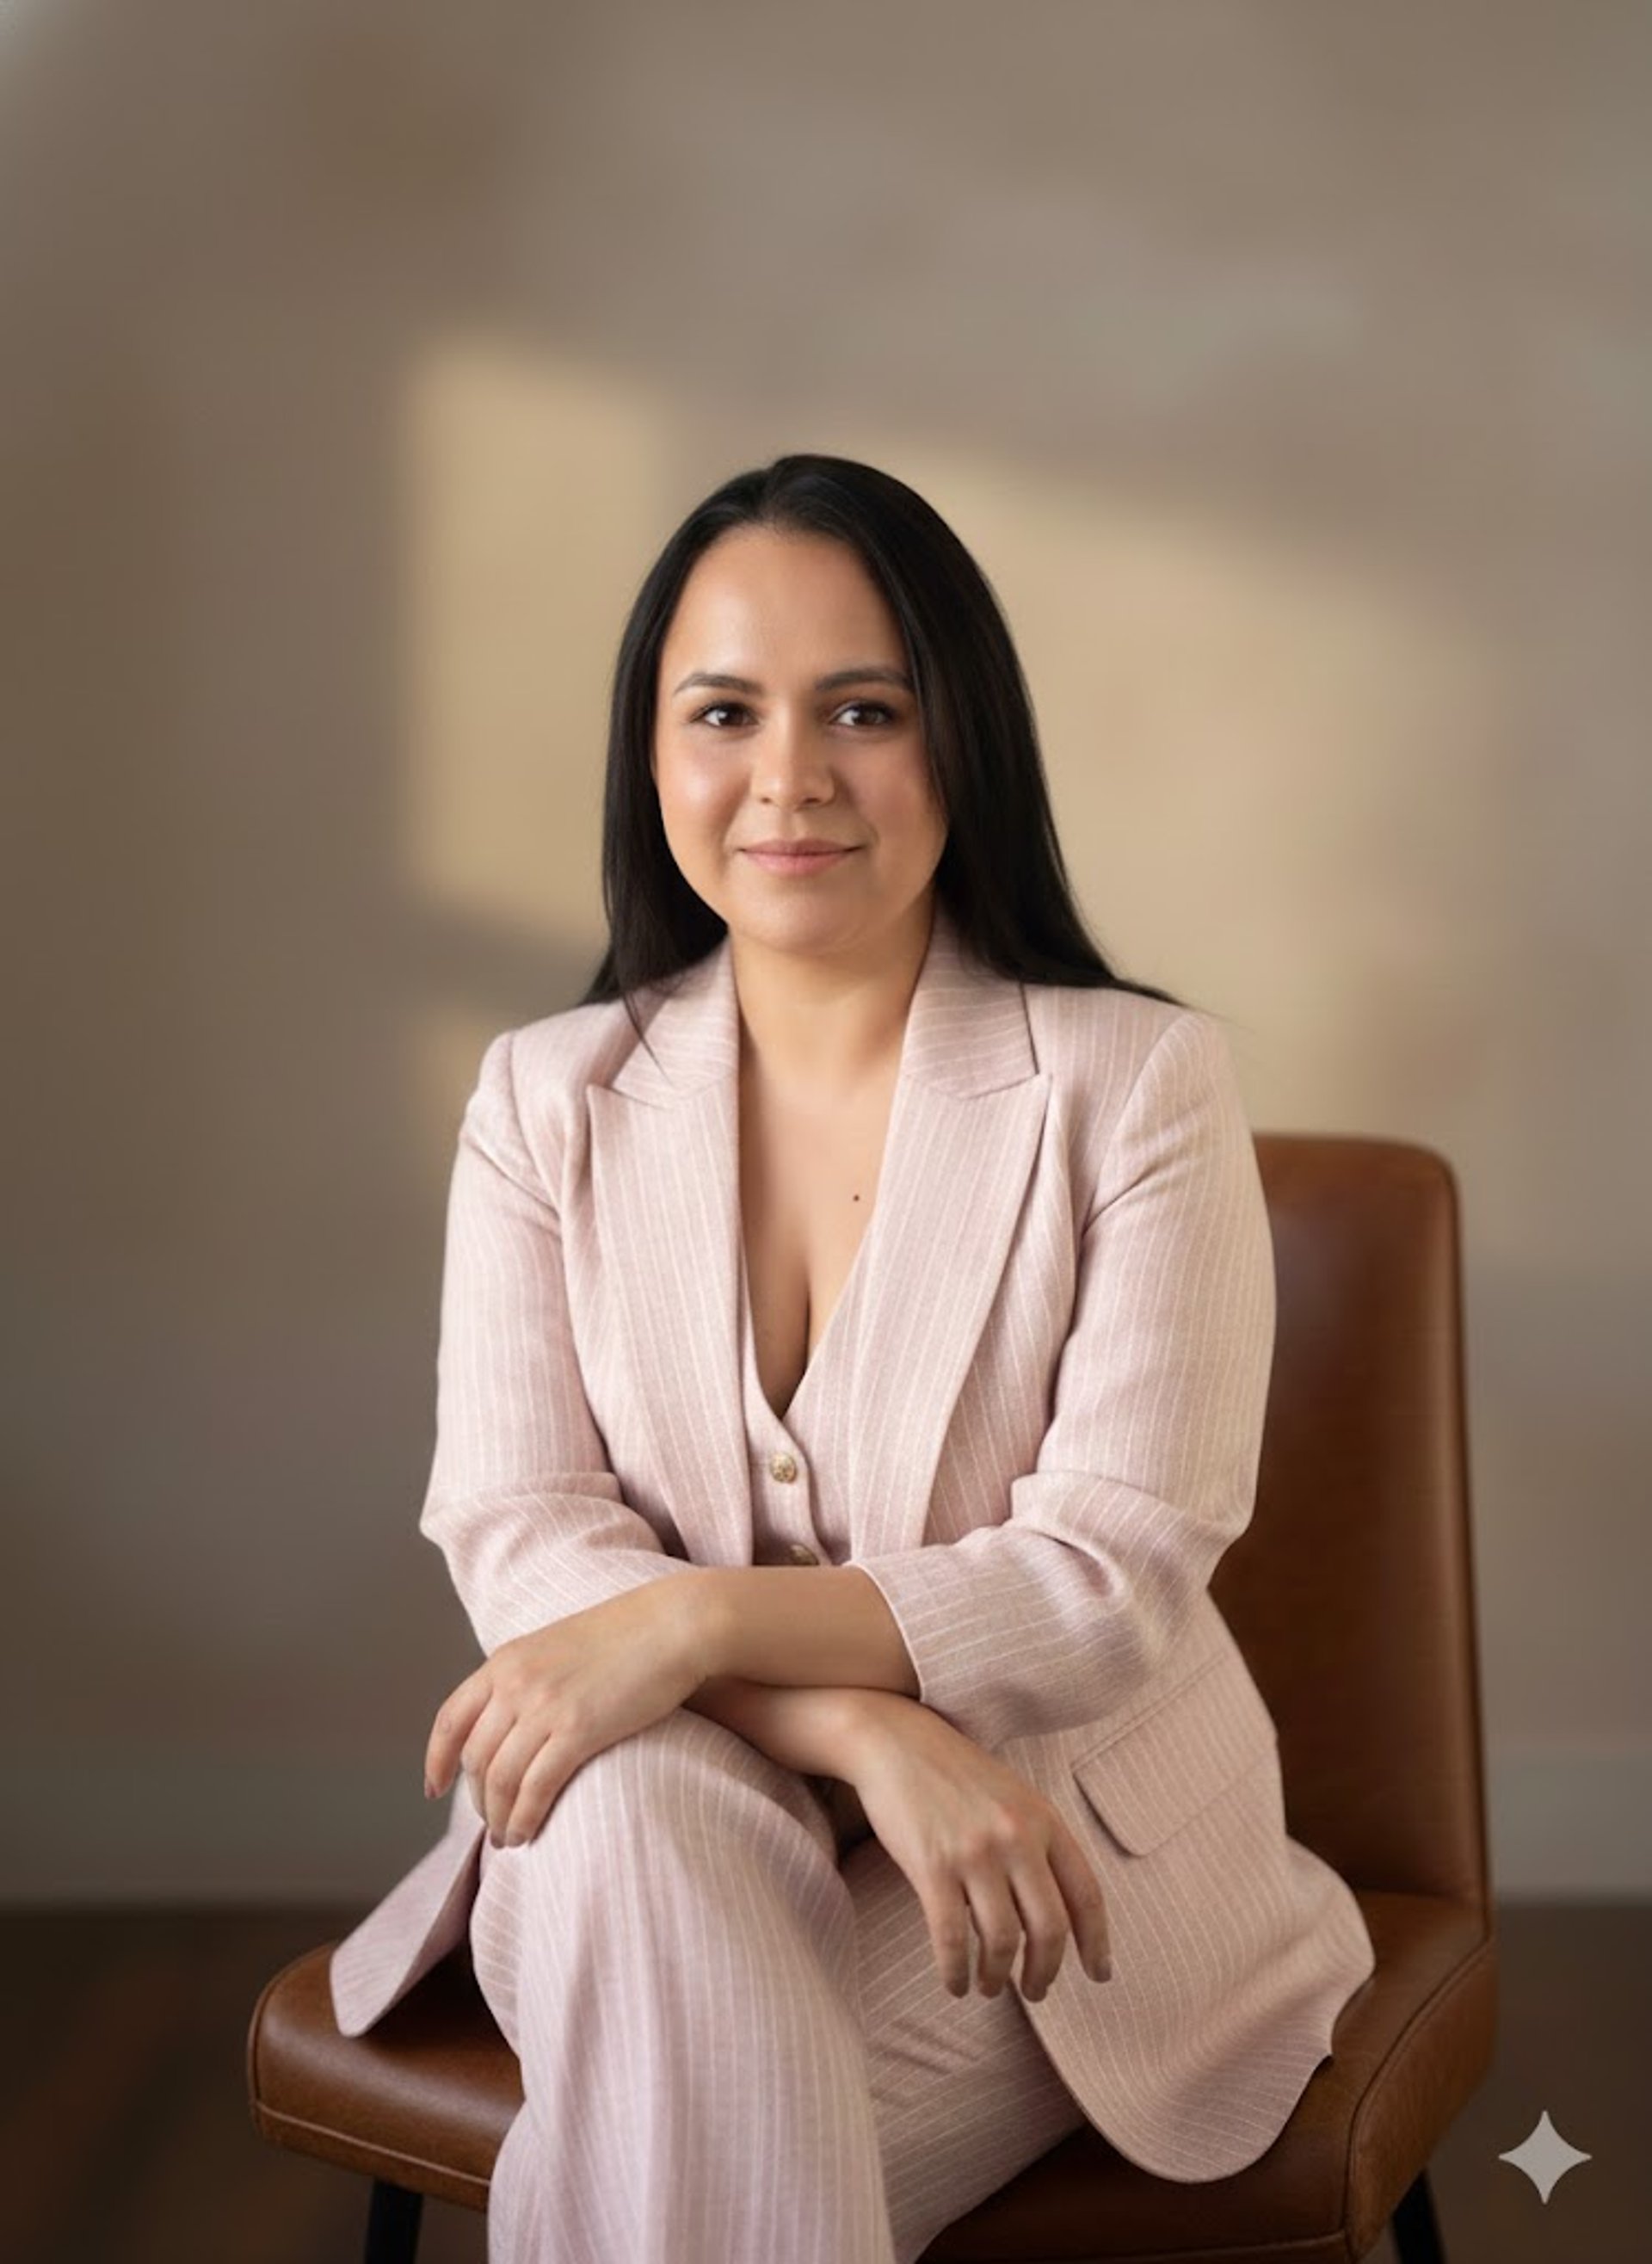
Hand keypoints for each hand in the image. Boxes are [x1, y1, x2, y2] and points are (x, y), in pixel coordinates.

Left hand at [424, 1582, 704, 1847]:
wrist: (674, 1625)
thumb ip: (530, 1677)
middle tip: (491, 1822)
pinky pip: (535, 1788)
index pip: (450, 1719)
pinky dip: (525, 1818)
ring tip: (510, 1838)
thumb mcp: (559, 1646)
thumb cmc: (629, 1636)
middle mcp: (515, 1683)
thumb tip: (515, 1721)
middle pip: (475, 1758)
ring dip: (499, 1817)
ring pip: (500, 1780)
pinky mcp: (578, 1730)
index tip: (435, 1788)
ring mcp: (544, 1707)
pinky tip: (528, 1832)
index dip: (437, 1760)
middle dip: (477, 1800)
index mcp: (506, 1661)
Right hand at [842, 1694, 1111, 2002]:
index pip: (1087, 1894)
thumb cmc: (955, 1774)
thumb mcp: (1013, 1797)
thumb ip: (1039, 1844)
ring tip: (990, 1987)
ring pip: (1003, 1940)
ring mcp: (975, 1851)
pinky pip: (952, 1939)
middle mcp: (1017, 1836)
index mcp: (1044, 1819)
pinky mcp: (933, 1865)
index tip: (1099, 1975)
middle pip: (1050, 1927)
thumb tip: (1057, 1915)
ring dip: (998, 1977)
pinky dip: (956, 1972)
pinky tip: (954, 1984)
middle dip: (1045, 1971)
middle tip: (1036, 1993)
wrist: (895, 1741)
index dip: (1097, 1943)